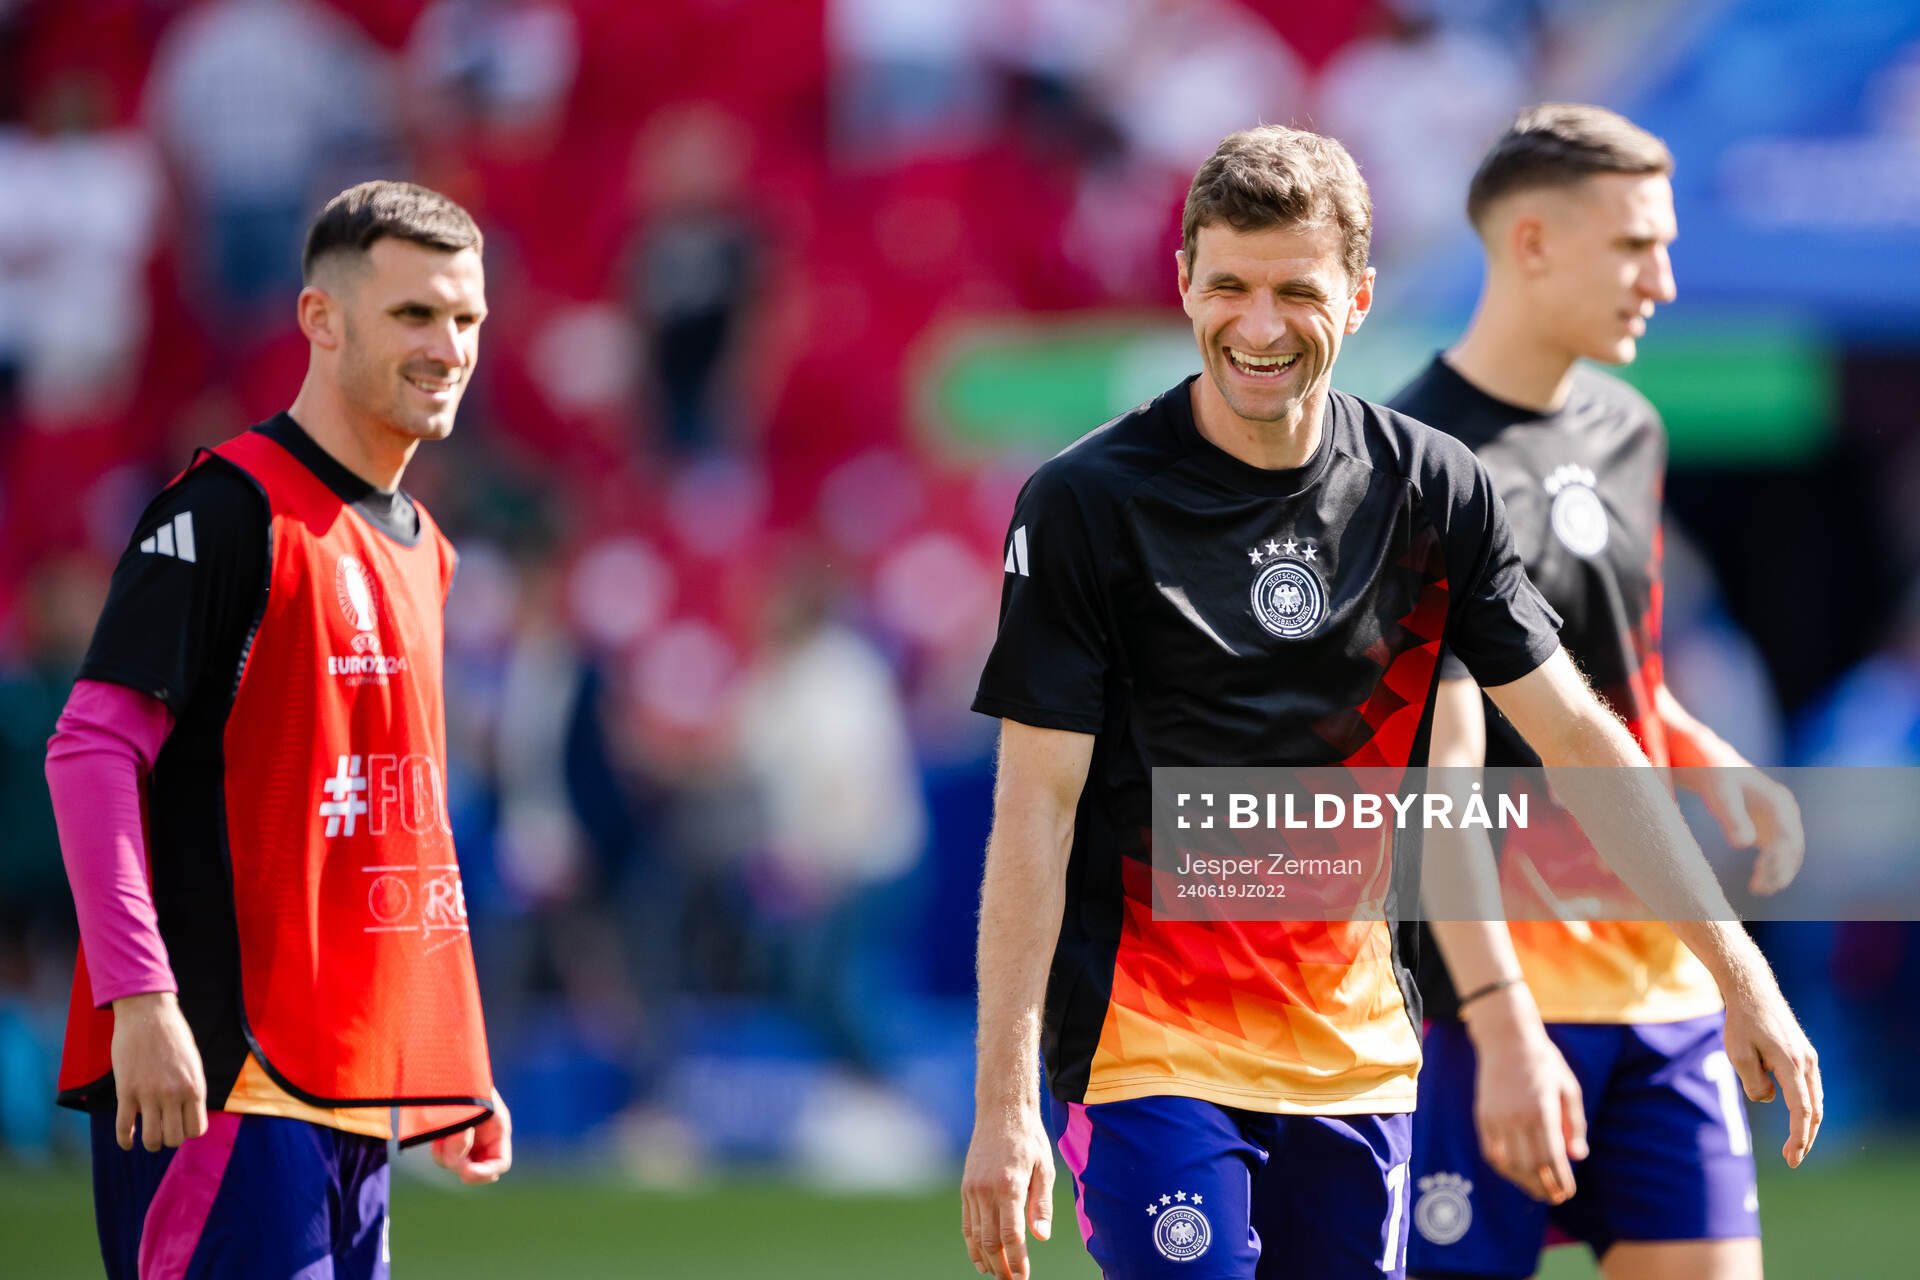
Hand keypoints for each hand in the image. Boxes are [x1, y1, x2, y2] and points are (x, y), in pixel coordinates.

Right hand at [111, 992, 207, 1151]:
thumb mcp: (193, 1062)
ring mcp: (149, 1095)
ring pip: (151, 1139)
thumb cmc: (173, 1036)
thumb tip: (189, 1113)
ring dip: (150, 1143)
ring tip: (147, 1137)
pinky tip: (128, 1143)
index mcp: (195, 1087)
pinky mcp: (126, 1091)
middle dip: (169, 1138)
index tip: (181, 1123)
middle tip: (163, 1129)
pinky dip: (125, 1141)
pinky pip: (124, 1128)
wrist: (148, 1014)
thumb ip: (191, 1088)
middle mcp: (174, 1094)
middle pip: (174, 1138)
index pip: (197, 1130)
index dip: (188, 1131)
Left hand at [433, 1089, 512, 1183]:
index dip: (485, 1173)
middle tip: (449, 1140)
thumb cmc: (468, 1083)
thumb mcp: (475, 1104)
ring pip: (455, 1163)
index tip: (466, 1173)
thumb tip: (455, 1158)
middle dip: (460, 1159)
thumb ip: (465, 1131)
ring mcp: (465, 1143)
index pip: (500, 1163)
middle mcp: (483, 1142)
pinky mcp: (448, 1142)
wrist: (450, 1072)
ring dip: (447, 1151)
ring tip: (444, 1129)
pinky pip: (442, 1156)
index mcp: (498, 1131)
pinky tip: (437, 1134)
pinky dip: (439, 1148)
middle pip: (474, 1168)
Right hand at [961, 1101, 1053, 1278]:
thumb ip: (1041, 1204)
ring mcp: (972, 1189)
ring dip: (986, 1260)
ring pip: (976, 1236)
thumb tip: (1041, 1237)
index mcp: (1009, 1186)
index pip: (1011, 1236)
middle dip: (1001, 1267)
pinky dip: (972, 1244)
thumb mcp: (1044, 1168)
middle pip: (990, 1241)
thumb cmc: (1029, 1139)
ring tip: (998, 1276)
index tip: (1023, 1278)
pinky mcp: (966, 1188)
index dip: (1018, 1262)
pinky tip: (981, 1259)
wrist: (1001, 1111)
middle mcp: (986, 1190)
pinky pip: (967, 1223)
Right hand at [1464, 987, 1586, 1203]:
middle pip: (1531, 1166)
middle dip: (1544, 1187)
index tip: (1568, 1192)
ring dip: (1524, 1182)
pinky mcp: (1483, 1115)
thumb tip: (1577, 1156)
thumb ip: (1574, 1123)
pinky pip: (1491, 1151)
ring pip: (1509, 1163)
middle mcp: (1518, 1117)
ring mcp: (1497, 1117)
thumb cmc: (1544, 1062)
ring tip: (1536, 1190)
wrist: (1506, 1038)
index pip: (1552, 1158)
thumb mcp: (1568, 1088)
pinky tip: (1515, 1172)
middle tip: (1555, 1198)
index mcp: (1542, 1111)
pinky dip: (1504, 1167)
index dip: (1561, 1180)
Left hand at [1686, 767, 1804, 895]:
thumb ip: (1732, 818)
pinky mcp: (1775, 830)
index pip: (1786, 835)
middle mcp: (1787, 812)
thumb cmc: (1717, 780)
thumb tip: (1742, 845)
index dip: (1776, 857)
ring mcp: (1784, 821)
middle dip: (1778, 869)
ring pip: (1791, 854)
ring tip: (1759, 890)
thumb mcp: (1721, 796)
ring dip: (1780, 874)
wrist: (1717, 768)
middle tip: (1757, 888)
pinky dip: (1776, 870)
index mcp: (1778, 801)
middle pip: (1793, 847)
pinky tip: (1762, 886)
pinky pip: (1782, 854)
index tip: (1758, 873)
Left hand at [1719, 951, 1820, 1166]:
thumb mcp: (1738, 1054)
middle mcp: (1806, 1062)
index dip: (1798, 1136)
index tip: (1792, 1157)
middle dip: (1805, 1137)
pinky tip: (1793, 1118)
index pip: (1800, 1110)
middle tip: (1792, 1159)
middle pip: (1813, 1110)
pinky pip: (1807, 1088)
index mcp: (1791, 1064)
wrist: (1753, 992)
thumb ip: (1754, 1083)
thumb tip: (1769, 1099)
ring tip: (1792, 1146)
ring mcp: (1808, 1058)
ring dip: (1805, 1124)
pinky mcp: (1804, 1055)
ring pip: (1813, 1100)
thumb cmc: (1741, 1022)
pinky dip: (1803, 1106)